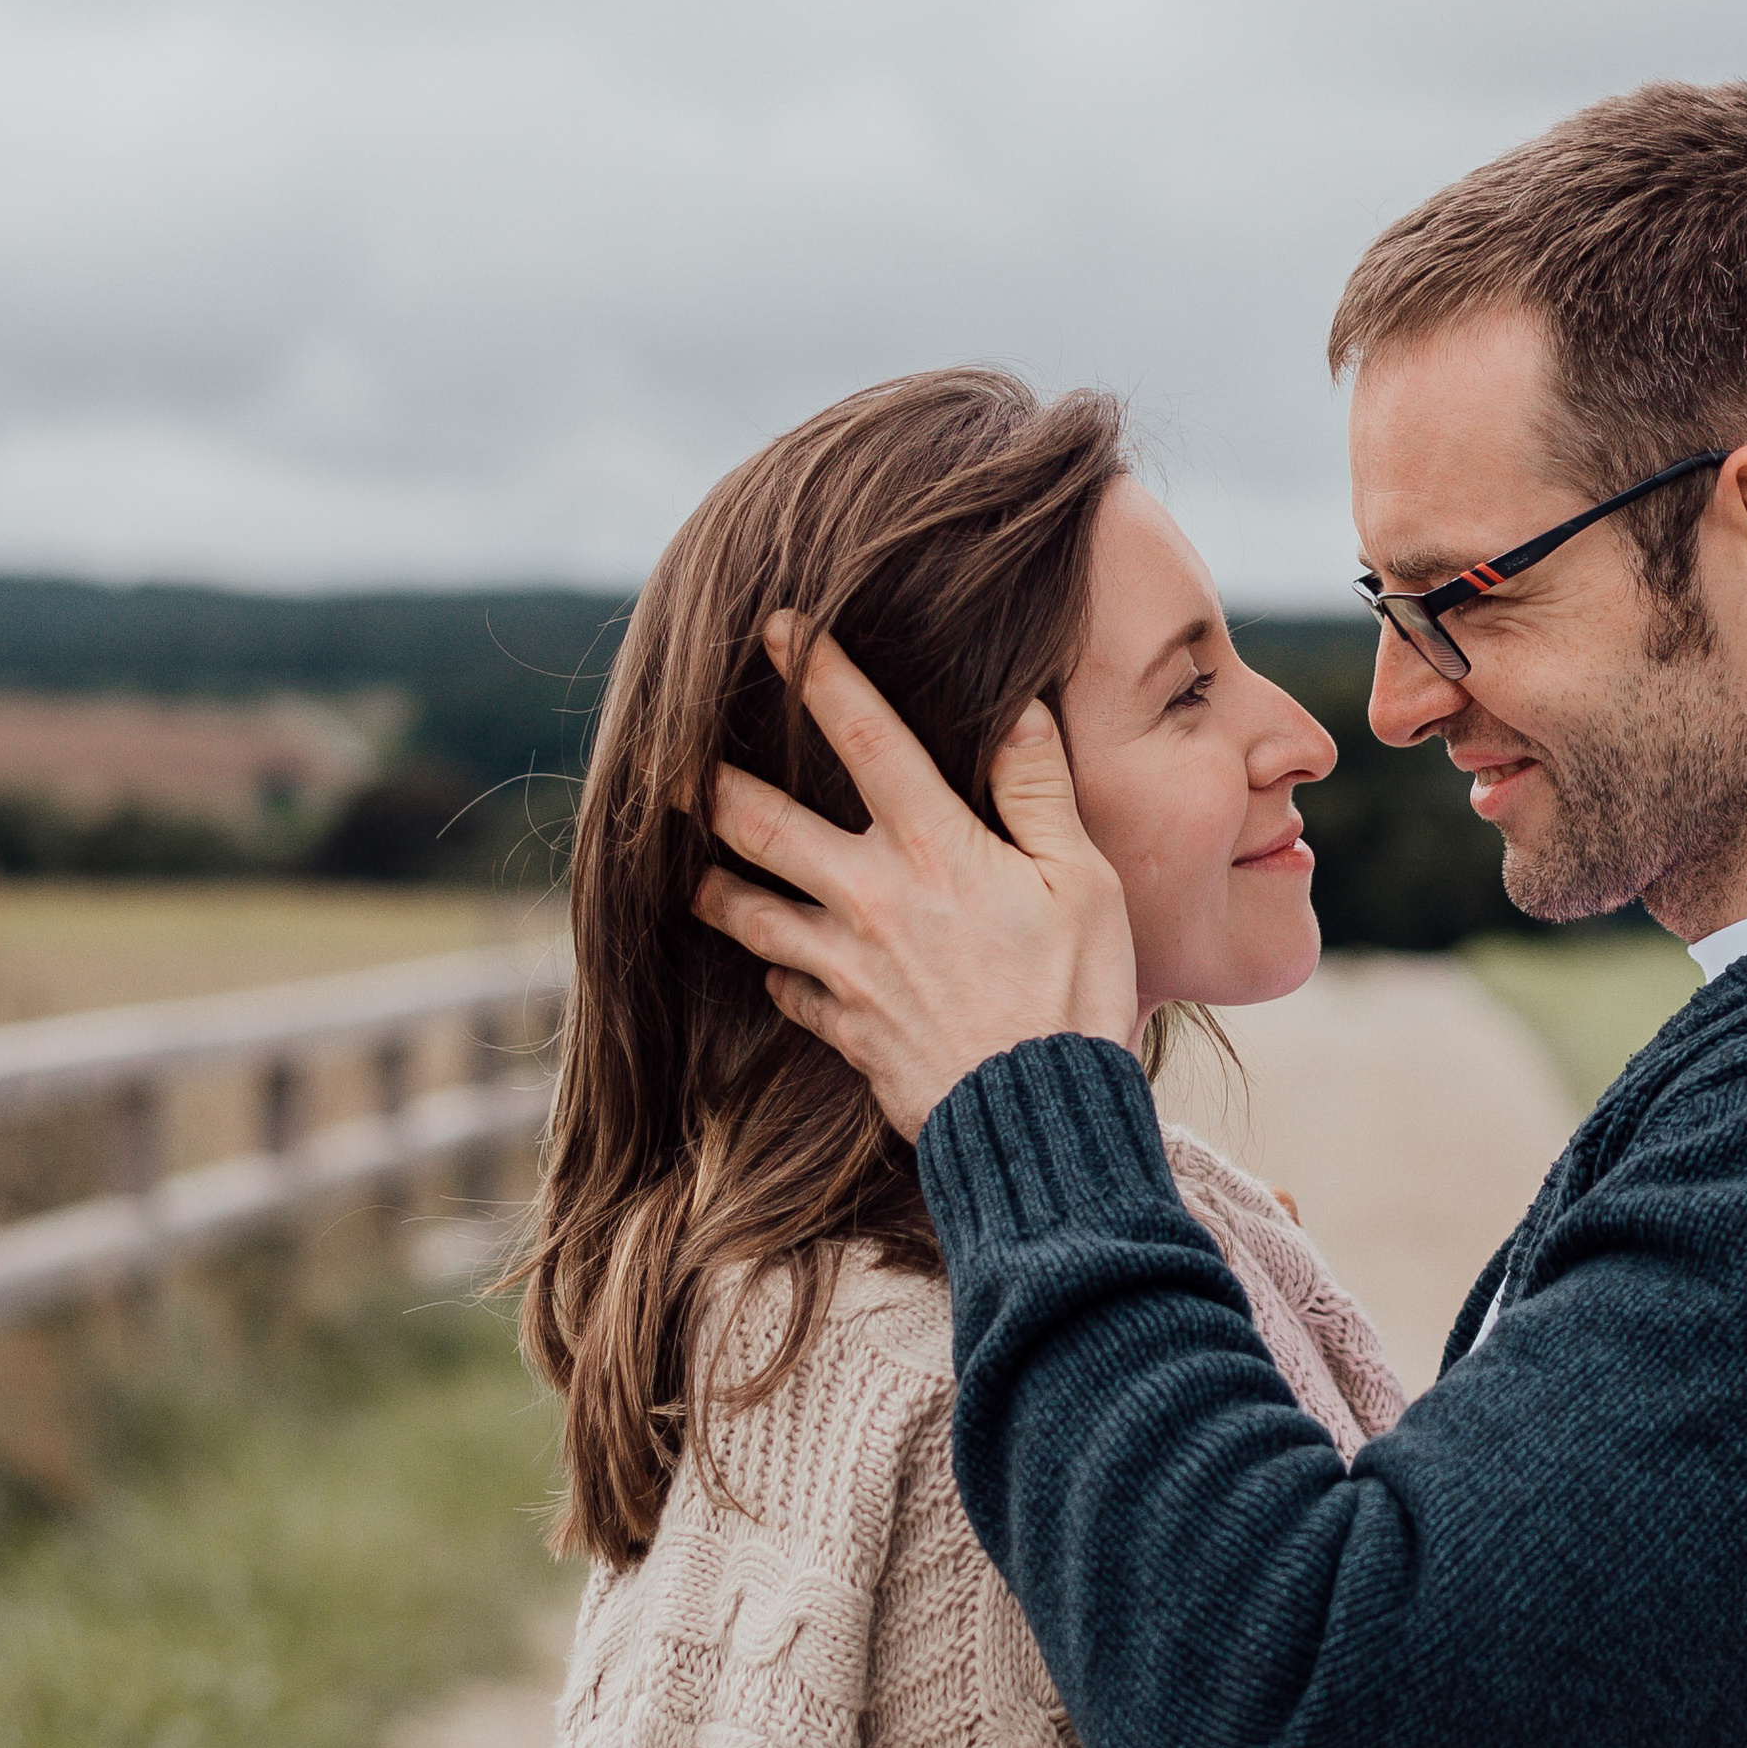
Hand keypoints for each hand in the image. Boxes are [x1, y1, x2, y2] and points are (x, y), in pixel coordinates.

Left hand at [689, 618, 1139, 1139]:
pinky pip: (789, 990)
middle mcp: (870, 896)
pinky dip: (777, 975)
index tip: (776, 628)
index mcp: (934, 845)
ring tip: (688, 871)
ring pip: (751, 912)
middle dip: (709, 787)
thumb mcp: (1081, 881)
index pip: (865, 733)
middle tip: (665, 761)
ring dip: (715, 887)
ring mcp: (846, 966)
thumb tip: (1017, 712)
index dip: (818, 671)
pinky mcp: (844, 1027)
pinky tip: (772, 971)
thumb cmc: (1073, 993)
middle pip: (762, 824)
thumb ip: (1040, 792)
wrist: (1037, 1119)